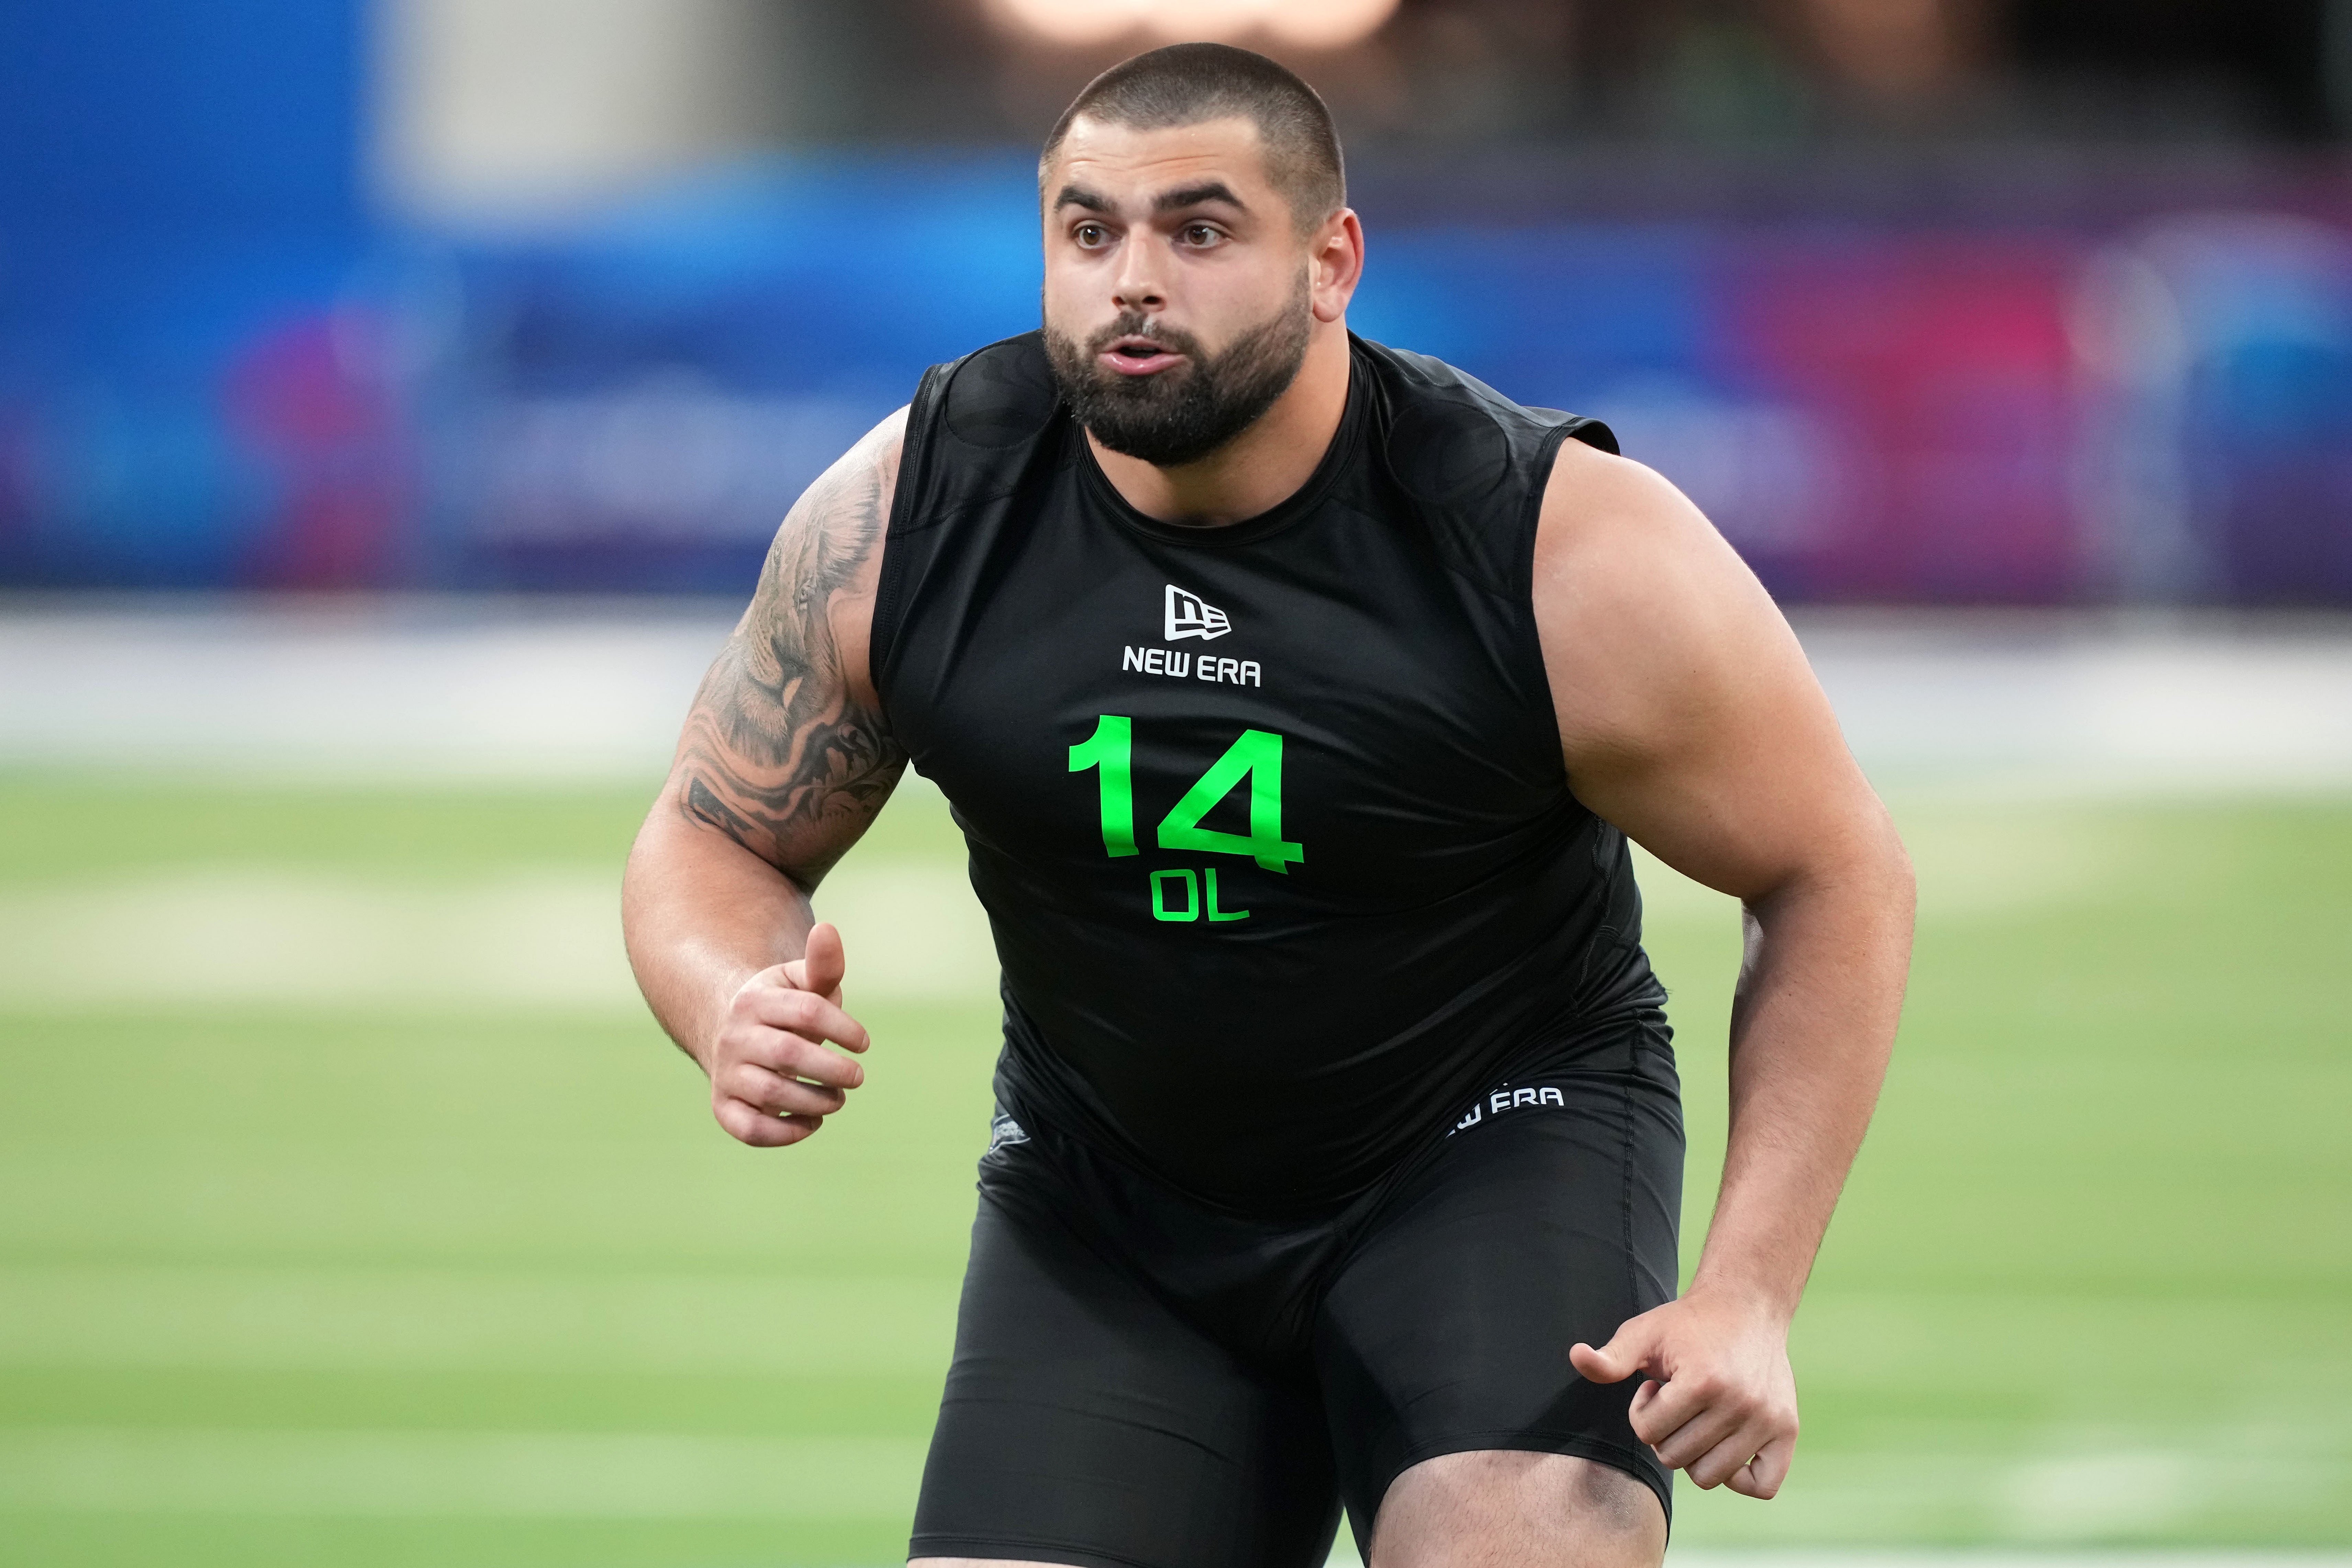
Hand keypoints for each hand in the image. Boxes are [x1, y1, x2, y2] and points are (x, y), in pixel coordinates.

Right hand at [703, 922, 869, 1147]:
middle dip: (833, 1070)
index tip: (863, 1043)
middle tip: (857, 1077)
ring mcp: (726, 1074)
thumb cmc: (781, 1009)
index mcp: (756, 1001)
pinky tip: (812, 1122)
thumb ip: (822, 964)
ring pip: (772, 1094)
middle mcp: (735, 1037)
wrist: (727, 1032)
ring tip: (837, 1098)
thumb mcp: (799, 982)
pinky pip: (750, 1129)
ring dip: (816, 1101)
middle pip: (790, 1055)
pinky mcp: (723, 1107)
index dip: (843, 1028)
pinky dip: (785, 1133)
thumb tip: (828, 930)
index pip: (807, 1012)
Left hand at [1570, 1288, 1798, 1497]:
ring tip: (1698, 1416)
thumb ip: (1610, 1357)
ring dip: (1696, 1453)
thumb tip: (1576, 1356)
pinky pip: (1762, 1486)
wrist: (1746, 1306)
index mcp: (1703, 1381)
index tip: (1656, 1386)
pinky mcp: (1787, 1430)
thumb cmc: (1688, 1324)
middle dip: (1666, 1432)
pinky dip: (1740, 1477)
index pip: (1648, 1432)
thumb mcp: (1643, 1333)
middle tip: (1678, 1400)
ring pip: (1712, 1477)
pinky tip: (1726, 1445)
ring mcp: (1767, 1419)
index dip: (1643, 1410)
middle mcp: (1741, 1404)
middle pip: (1677, 1457)